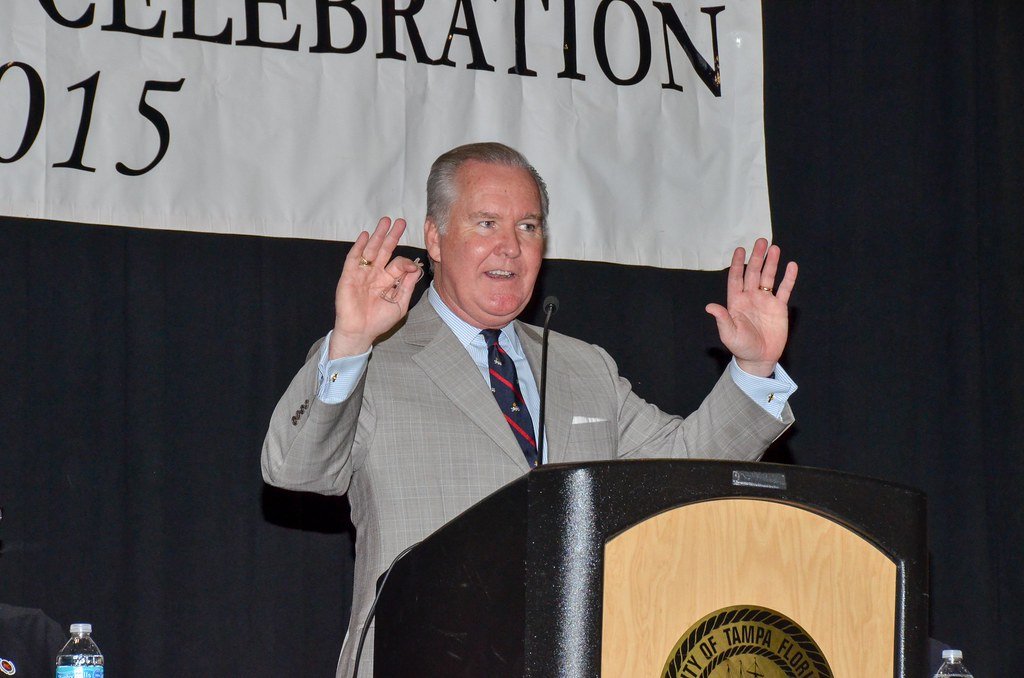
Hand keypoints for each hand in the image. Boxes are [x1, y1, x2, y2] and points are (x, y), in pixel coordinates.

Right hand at [328, 217, 422, 358]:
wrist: (360, 332)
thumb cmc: (379, 321)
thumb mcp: (399, 303)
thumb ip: (407, 286)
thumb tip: (416, 268)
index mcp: (388, 280)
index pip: (398, 264)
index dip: (406, 263)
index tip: (412, 267)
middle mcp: (375, 274)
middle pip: (385, 250)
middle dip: (392, 236)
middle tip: (400, 222)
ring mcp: (362, 274)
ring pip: (371, 250)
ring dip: (377, 235)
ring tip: (385, 221)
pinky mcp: (349, 276)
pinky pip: (354, 259)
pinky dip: (359, 246)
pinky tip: (366, 235)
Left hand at [705, 238, 797, 376]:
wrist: (759, 359)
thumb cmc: (741, 347)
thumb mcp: (729, 334)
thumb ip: (722, 319)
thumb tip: (710, 306)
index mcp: (736, 302)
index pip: (736, 278)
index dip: (737, 264)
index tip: (739, 250)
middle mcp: (750, 297)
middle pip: (753, 273)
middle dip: (757, 257)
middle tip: (761, 241)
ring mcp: (765, 301)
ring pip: (769, 277)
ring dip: (771, 263)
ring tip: (775, 248)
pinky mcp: (779, 308)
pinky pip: (784, 290)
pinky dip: (788, 278)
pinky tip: (791, 266)